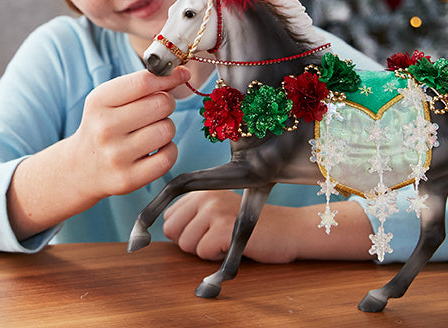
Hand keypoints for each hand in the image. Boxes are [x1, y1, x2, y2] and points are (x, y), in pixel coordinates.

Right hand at [71, 65, 188, 200]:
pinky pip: (169, 156)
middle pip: (161, 104)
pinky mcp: (128, 179)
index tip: (181, 75)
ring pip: (167, 130)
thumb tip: (182, 74)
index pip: (144, 82)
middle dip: (166, 104)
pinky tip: (154, 150)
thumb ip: (143, 83)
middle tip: (156, 111)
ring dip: (166, 128)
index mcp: (99, 102)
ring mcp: (116, 156)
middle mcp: (105, 129)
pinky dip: (168, 150)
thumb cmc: (104, 124)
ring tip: (151, 131)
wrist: (81, 167)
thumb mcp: (110, 98)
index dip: (170, 77)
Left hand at [162, 190, 298, 263]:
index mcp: (203, 189)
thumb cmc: (249, 226)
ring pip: (186, 244)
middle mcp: (207, 194)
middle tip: (219, 236)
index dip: (185, 233)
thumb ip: (191, 217)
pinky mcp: (225, 226)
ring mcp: (215, 208)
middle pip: (173, 232)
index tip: (207, 232)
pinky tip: (234, 245)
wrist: (287, 230)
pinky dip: (217, 258)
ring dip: (205, 251)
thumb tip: (160, 230)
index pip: (169, 219)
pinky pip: (203, 252)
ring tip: (228, 238)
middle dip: (193, 243)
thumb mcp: (218, 213)